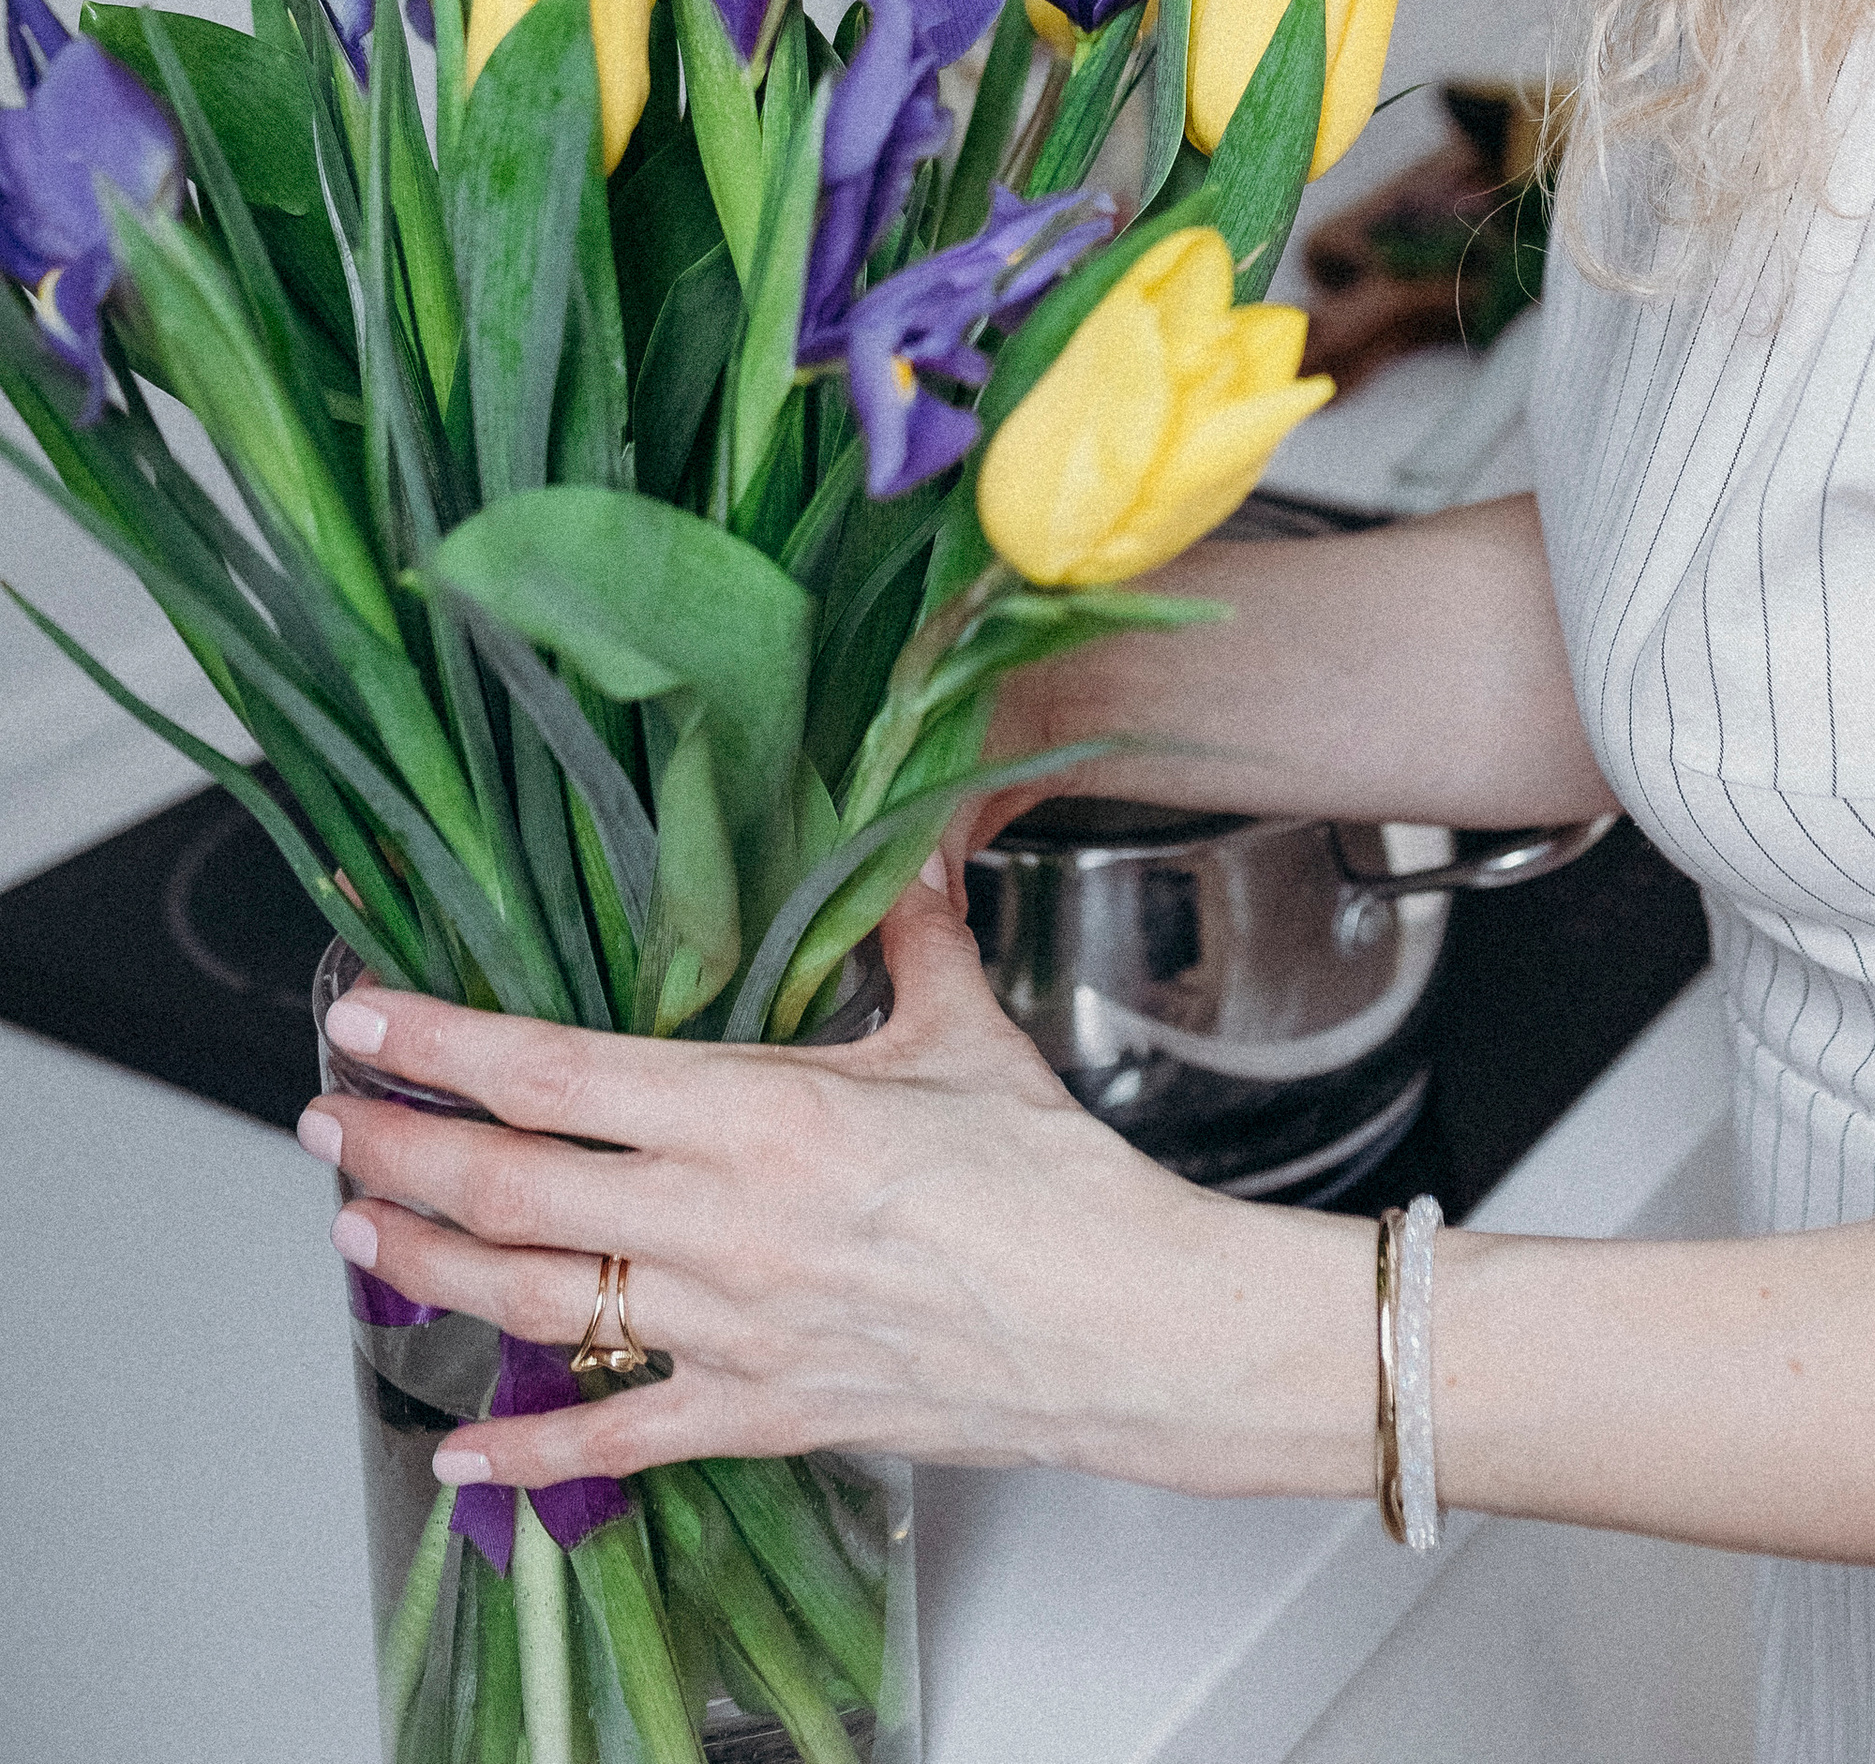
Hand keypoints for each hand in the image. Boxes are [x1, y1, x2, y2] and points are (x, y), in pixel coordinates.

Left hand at [301, 865, 1370, 1503]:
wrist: (1125, 1325)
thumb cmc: (1055, 1185)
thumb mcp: (965, 1029)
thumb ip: (908, 932)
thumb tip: (899, 845)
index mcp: (762, 1112)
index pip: (558, 1071)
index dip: (446, 1043)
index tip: (370, 1019)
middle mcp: (723, 1225)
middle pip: (514, 1189)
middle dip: (399, 1153)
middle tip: (326, 1122)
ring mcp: (731, 1328)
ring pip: (537, 1303)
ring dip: (428, 1271)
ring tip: (357, 1238)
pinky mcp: (760, 1410)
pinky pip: (621, 1434)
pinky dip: (527, 1451)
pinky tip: (458, 1448)